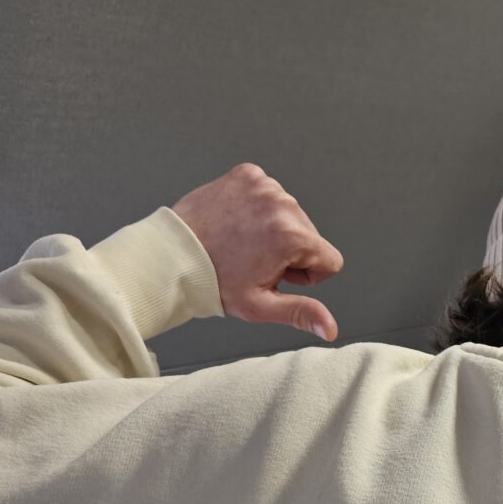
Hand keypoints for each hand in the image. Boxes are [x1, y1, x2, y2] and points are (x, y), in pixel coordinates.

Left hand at [172, 163, 343, 340]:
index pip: (330, 259)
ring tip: (244, 242)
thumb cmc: (213, 282)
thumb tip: (330, 329)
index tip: (276, 275)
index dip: (306, 276)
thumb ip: (302, 313)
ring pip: (291, 215)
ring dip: (275, 230)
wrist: (172, 256)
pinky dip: (259, 209)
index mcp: (290, 235)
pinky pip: (271, 195)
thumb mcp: (260, 305)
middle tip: (254, 260)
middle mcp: (281, 204)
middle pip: (310, 236)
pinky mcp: (248, 174)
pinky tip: (238, 224)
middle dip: (290, 251)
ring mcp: (263, 185)